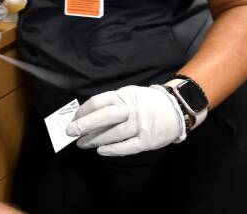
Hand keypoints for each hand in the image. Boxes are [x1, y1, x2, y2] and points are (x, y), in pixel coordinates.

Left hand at [66, 84, 186, 156]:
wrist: (176, 108)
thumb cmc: (146, 102)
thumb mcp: (128, 95)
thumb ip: (110, 103)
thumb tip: (87, 115)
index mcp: (123, 96)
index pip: (98, 102)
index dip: (83, 111)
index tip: (74, 119)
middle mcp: (131, 109)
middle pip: (105, 116)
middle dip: (85, 125)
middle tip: (70, 132)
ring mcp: (140, 125)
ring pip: (114, 133)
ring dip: (95, 140)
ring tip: (82, 143)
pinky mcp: (146, 140)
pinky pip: (127, 146)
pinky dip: (112, 149)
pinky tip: (100, 151)